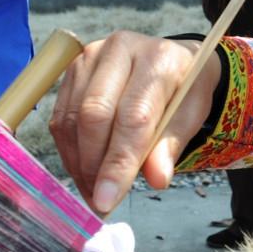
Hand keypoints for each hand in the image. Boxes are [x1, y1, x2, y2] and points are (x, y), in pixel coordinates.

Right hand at [49, 31, 217, 214]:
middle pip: (93, 115)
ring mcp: (89, 58)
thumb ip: (171, 146)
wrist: (171, 61)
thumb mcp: (191, 116)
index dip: (119, 163)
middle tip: (100, 201)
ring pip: (71, 120)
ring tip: (94, 192)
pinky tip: (84, 172)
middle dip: (93, 166)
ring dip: (78, 163)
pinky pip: (61, 119)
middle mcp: (118, 50)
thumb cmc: (185, 90)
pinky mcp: (71, 71)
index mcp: (156, 58)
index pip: (133, 117)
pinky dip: (70, 152)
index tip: (108, 200)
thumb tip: (156, 180)